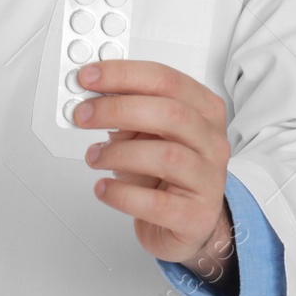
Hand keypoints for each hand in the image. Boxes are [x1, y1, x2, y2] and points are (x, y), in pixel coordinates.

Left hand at [72, 61, 237, 281]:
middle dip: (118, 109)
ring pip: (167, 156)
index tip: (88, 77)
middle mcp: (211, 141)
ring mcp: (208, 179)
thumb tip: (89, 99)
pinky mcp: (196, 215)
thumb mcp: (148, 133)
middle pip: (170, 113)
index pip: (166, 80)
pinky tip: (104, 188)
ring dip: (119, 153)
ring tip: (94, 156)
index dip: (123, 74)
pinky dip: (122, 193)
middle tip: (83, 115)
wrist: (189, 221)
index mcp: (203, 110)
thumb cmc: (166, 172)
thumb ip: (125, 112)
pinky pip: (157, 203)